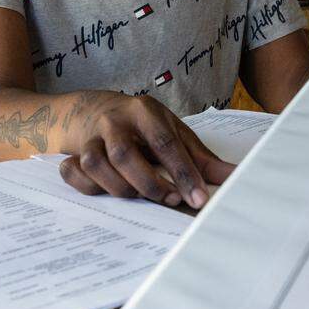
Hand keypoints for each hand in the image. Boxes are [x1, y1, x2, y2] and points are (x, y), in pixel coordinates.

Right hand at [56, 92, 235, 208]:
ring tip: (138, 195)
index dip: (182, 172)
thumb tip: (236, 176)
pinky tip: (105, 190)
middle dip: (149, 183)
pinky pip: (72, 172)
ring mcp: (90, 136)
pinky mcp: (73, 152)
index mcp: (145, 111)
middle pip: (126, 154)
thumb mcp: (174, 133)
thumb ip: (201, 158)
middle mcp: (115, 120)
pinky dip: (87, 186)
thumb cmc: (142, 126)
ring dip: (119, 187)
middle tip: (169, 199)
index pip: (165, 142)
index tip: (197, 199)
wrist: (93, 109)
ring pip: (96, 164)